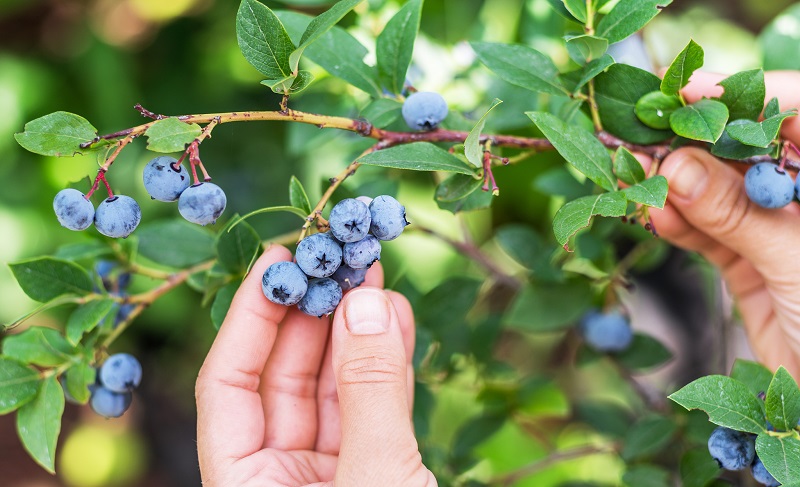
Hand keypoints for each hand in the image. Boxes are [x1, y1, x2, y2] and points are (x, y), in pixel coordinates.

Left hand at [195, 244, 434, 485]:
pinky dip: (388, 367)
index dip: (250, 316)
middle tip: (339, 260)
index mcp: (245, 485)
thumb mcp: (376, 477)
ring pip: (333, 390)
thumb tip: (364, 304)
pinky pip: (373, 409)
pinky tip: (399, 320)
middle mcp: (279, 477)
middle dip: (314, 314)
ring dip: (358, 332)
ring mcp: (328, 477)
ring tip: (375, 279)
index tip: (278, 260)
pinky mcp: (373, 475)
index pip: (227, 384)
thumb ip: (369, 392)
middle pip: (283, 378)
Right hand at [651, 71, 799, 375]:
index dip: (746, 96)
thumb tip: (675, 167)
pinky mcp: (752, 265)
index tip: (690, 89)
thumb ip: (734, 213)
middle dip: (696, 142)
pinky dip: (679, 224)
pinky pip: (709, 233)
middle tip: (643, 134)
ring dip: (676, 186)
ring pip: (720, 193)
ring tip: (634, 176)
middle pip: (749, 152)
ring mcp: (780, 231)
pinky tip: (653, 215)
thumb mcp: (795, 261)